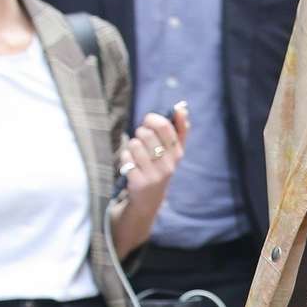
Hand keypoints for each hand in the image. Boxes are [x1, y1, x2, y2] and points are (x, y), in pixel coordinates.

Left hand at [117, 103, 188, 217]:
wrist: (149, 199)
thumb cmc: (159, 167)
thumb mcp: (173, 152)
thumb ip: (180, 129)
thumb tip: (182, 107)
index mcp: (177, 153)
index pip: (165, 126)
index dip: (153, 120)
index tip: (149, 121)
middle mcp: (169, 165)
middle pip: (147, 133)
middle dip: (140, 132)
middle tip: (141, 139)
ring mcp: (154, 174)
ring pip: (134, 144)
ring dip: (132, 146)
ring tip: (136, 154)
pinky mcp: (139, 182)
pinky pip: (126, 157)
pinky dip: (125, 158)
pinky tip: (131, 165)